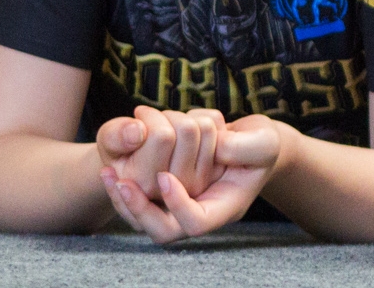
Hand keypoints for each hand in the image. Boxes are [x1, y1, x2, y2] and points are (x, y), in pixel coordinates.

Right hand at [96, 105, 224, 201]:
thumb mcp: (108, 139)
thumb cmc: (120, 147)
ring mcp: (196, 182)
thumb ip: (116, 136)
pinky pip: (216, 127)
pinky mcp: (213, 170)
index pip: (163, 135)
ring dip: (185, 117)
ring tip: (165, 127)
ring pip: (205, 126)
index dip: (150, 116)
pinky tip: (181, 129)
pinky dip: (200, 117)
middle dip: (169, 114)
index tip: (138, 115)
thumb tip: (138, 132)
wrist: (136, 159)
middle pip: (188, 129)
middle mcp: (175, 190)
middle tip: (152, 121)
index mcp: (145, 186)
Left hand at [102, 114, 288, 244]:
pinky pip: (141, 199)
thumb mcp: (264, 141)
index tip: (165, 176)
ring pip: (146, 219)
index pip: (197, 223)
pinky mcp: (169, 188)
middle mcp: (200, 210)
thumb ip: (243, 146)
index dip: (178, 204)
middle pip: (164, 231)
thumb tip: (216, 147)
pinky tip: (110, 165)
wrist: (252, 141)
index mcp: (225, 207)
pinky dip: (124, 185)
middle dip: (140, 210)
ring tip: (109, 174)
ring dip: (125, 200)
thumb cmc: (263, 144)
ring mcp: (182, 201)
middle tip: (122, 184)